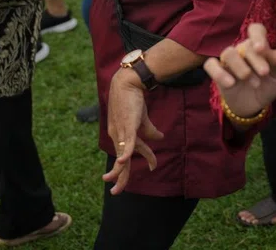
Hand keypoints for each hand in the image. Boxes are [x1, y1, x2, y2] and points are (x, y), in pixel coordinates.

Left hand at [102, 69, 164, 194]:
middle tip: (115, 192)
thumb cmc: (133, 101)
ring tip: (115, 184)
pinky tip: (122, 162)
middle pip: (120, 161)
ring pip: (121, 155)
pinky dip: (126, 153)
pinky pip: (127, 142)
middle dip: (118, 178)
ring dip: (118, 171)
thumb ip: (150, 131)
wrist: (128, 83)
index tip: (154, 167)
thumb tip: (161, 138)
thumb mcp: (142, 120)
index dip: (138, 163)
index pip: (129, 155)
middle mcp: (118, 136)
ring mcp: (121, 132)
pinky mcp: (127, 125)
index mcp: (121, 136)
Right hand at [203, 23, 275, 119]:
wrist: (255, 105)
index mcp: (258, 46)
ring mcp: (229, 60)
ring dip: (240, 67)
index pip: (256, 30)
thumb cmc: (267, 85)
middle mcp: (243, 50)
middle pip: (245, 45)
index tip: (261, 48)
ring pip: (228, 53)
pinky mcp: (217, 71)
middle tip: (264, 73)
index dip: (258, 36)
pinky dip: (219, 73)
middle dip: (256, 59)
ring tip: (254, 83)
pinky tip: (231, 83)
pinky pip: (211, 65)